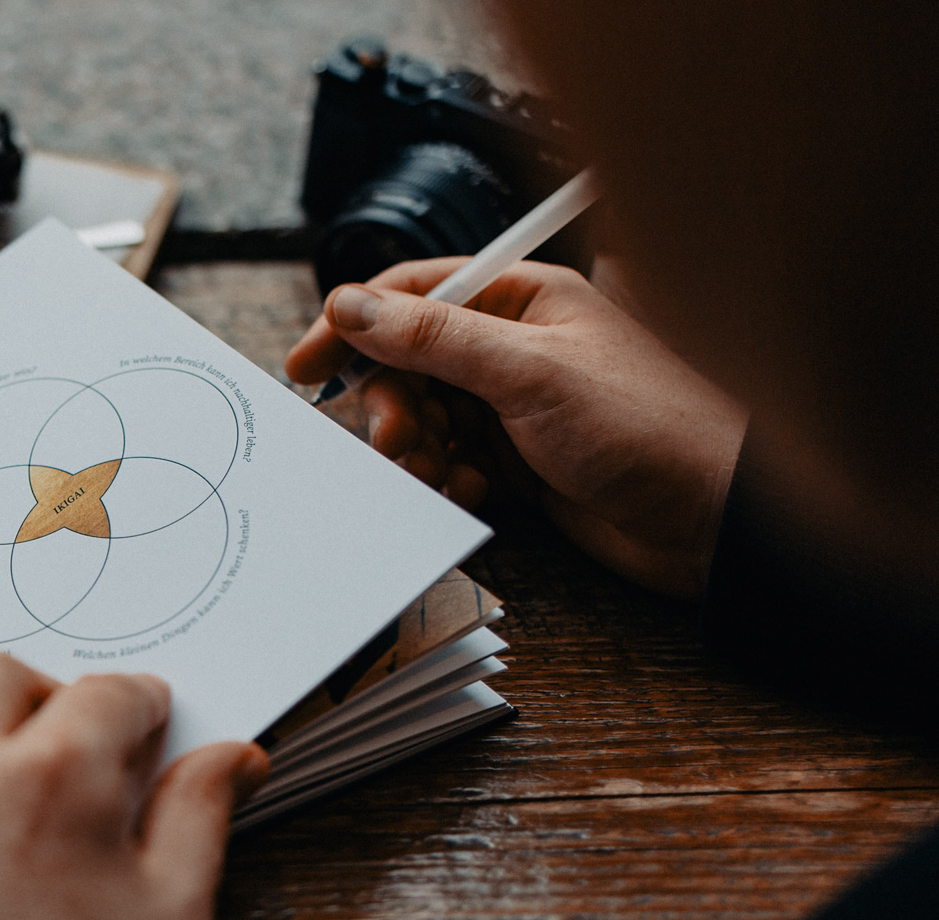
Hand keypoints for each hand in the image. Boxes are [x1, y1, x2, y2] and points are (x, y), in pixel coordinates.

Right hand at [287, 258, 747, 599]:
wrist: (715, 519)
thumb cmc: (650, 427)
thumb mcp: (530, 373)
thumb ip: (434, 339)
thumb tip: (352, 304)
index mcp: (523, 300)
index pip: (414, 295)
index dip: (354, 326)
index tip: (308, 365)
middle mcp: (516, 347)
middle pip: (409, 362)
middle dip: (391, 402)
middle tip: (393, 438)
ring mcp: (517, 406)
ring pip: (425, 417)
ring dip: (415, 447)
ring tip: (436, 472)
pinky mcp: (520, 461)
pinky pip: (450, 461)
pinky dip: (445, 477)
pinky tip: (469, 490)